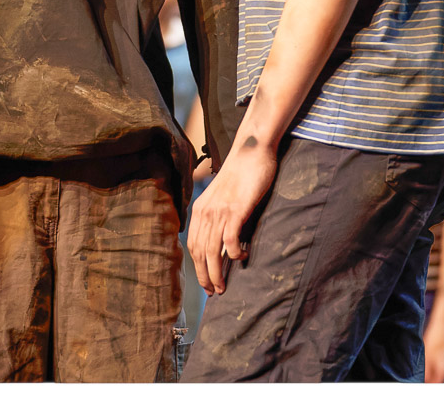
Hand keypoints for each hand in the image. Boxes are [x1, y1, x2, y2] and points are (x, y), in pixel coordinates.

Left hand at [186, 141, 275, 294]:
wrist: (251, 151)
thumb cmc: (240, 173)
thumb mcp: (221, 196)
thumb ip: (217, 214)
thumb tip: (220, 238)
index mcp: (200, 210)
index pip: (192, 246)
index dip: (197, 267)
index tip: (206, 282)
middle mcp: (205, 212)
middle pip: (199, 253)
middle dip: (205, 276)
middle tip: (214, 292)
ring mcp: (220, 211)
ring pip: (212, 252)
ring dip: (216, 273)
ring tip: (223, 285)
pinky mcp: (236, 210)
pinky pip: (230, 240)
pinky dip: (234, 254)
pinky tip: (241, 256)